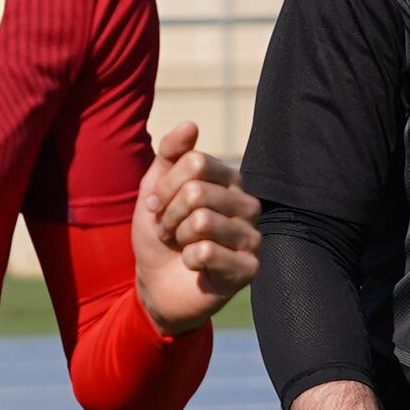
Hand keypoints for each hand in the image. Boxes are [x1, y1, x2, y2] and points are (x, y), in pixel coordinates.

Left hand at [132, 118, 262, 330]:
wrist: (158, 285)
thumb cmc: (162, 234)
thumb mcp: (156, 188)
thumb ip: (170, 154)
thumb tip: (190, 124)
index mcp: (229, 180)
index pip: (194, 162)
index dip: (165, 187)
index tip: (157, 207)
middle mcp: (247, 204)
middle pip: (196, 191)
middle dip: (169, 215)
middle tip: (169, 232)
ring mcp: (252, 236)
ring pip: (202, 221)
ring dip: (178, 237)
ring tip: (182, 247)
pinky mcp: (250, 268)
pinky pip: (208, 252)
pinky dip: (189, 260)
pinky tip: (195, 265)